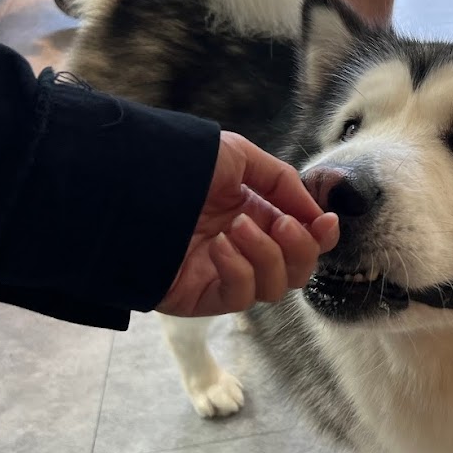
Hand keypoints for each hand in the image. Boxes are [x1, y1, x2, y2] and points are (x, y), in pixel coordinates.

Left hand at [156, 132, 338, 316]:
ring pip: (275, 288)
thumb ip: (282, 181)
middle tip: (283, 226)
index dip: (321, 235)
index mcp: (256, 214)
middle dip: (301, 248)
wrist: (127, 183)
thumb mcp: (239, 156)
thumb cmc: (179, 164)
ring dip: (267, 256)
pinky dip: (239, 271)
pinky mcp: (202, 295)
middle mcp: (244, 247)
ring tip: (237, 228)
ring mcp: (223, 273)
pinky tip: (219, 246)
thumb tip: (316, 214)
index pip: (304, 239)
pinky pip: (240, 297)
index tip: (325, 222)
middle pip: (297, 269)